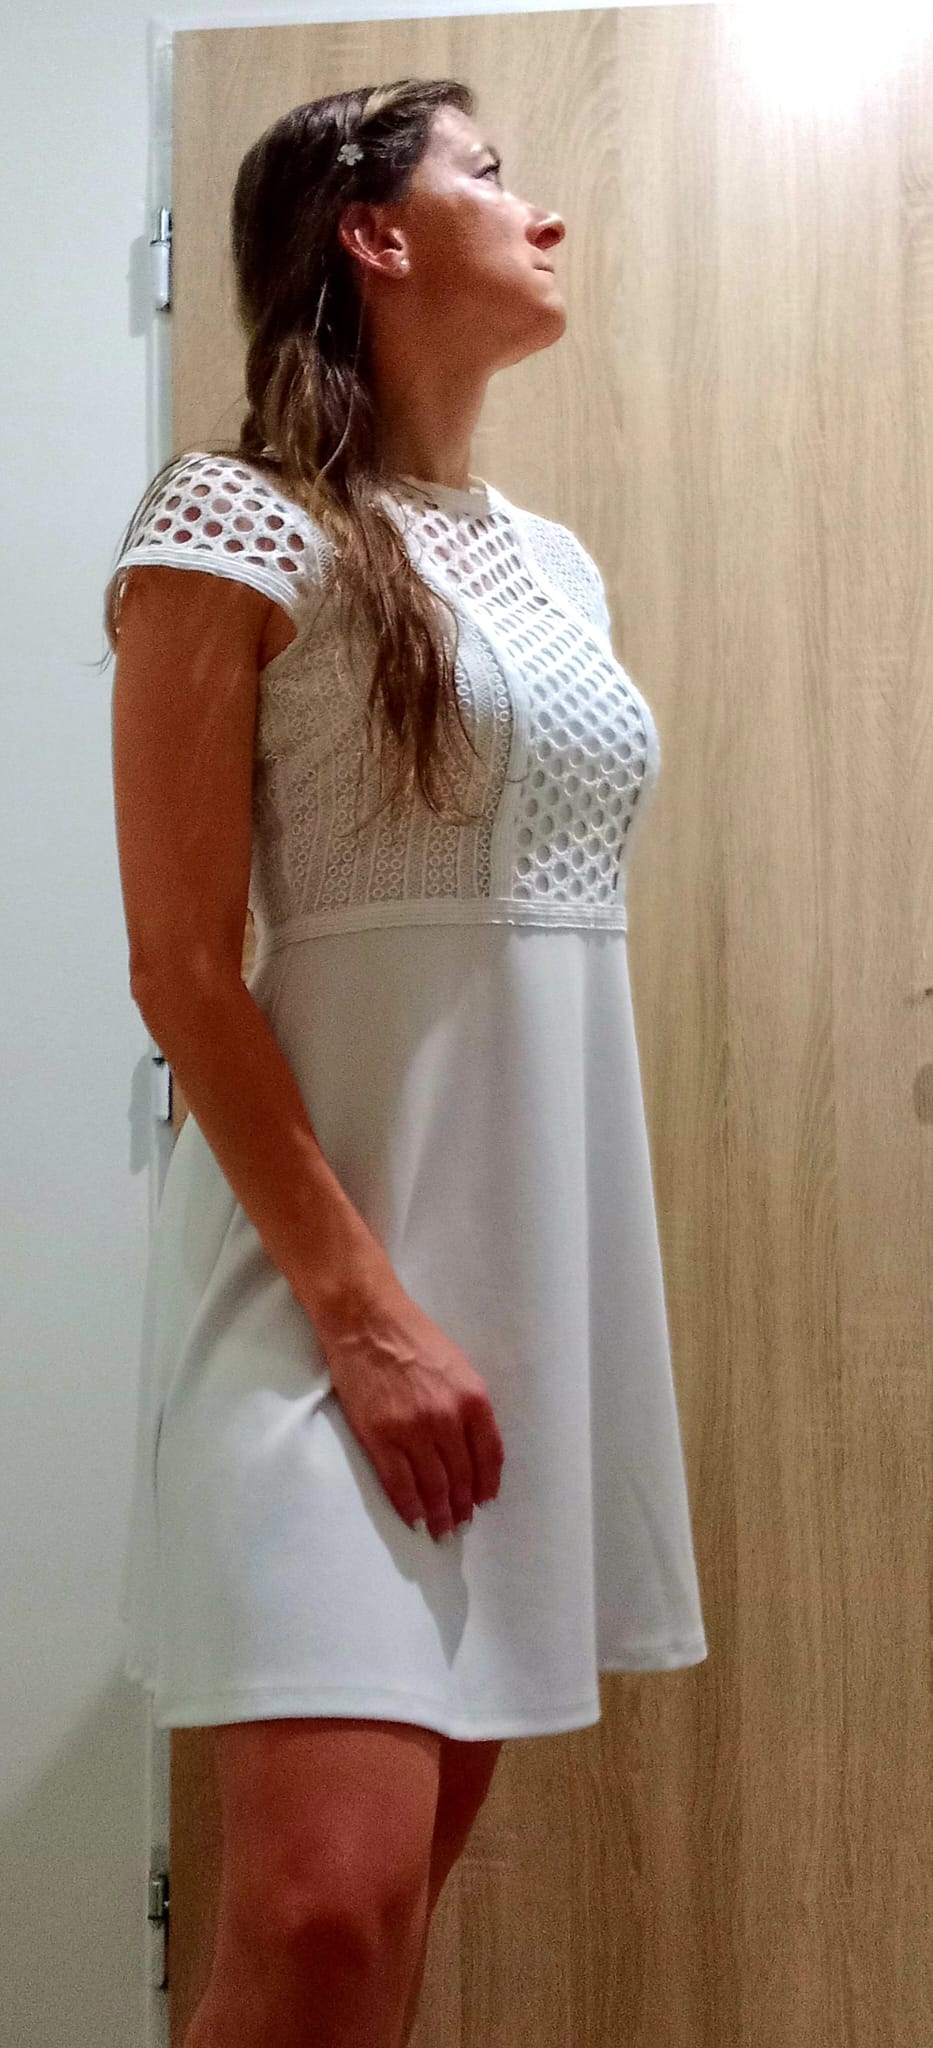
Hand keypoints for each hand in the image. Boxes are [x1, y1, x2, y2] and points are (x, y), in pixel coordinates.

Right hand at [315, 1273, 504, 1542]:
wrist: (367, 1321)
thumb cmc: (414, 1338)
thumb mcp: (459, 1367)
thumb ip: (469, 1406)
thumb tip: (472, 1448)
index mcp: (473, 1400)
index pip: (489, 1456)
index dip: (487, 1484)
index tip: (484, 1501)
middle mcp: (447, 1419)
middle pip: (461, 1477)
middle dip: (462, 1506)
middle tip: (460, 1525)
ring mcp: (413, 1431)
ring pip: (432, 1486)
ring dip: (438, 1513)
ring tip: (440, 1530)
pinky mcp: (380, 1437)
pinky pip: (399, 1483)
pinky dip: (409, 1506)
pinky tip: (414, 1518)